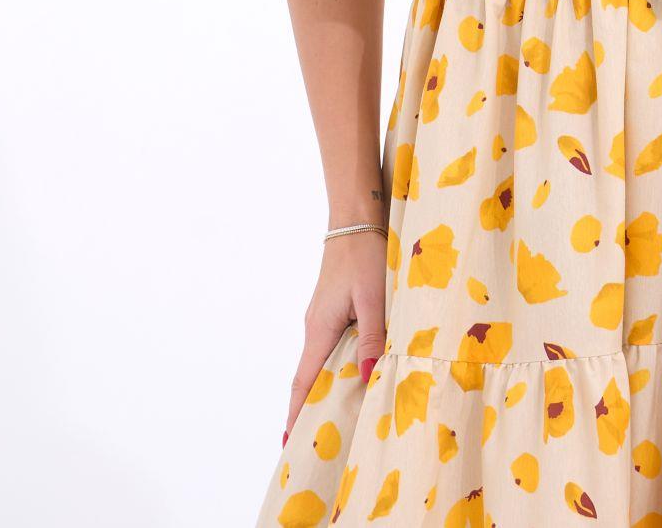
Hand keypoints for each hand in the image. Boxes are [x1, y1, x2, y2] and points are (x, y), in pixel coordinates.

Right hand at [284, 227, 388, 443]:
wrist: (357, 216)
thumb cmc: (366, 253)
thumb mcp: (374, 296)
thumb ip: (373, 335)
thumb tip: (366, 377)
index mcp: (320, 328)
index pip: (303, 382)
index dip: (297, 414)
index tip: (288, 445)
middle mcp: (316, 326)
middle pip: (308, 377)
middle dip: (308, 410)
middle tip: (315, 443)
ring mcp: (323, 316)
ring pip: (321, 361)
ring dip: (324, 389)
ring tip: (335, 418)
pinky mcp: (333, 307)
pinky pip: (331, 345)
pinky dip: (336, 367)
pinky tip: (353, 374)